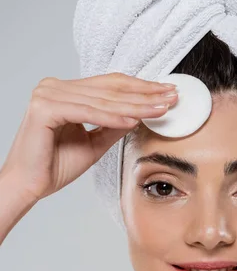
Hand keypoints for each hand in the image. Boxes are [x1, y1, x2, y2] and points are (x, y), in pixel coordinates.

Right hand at [1, 73, 177, 201]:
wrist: (29, 185)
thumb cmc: (55, 165)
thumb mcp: (94, 143)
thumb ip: (114, 126)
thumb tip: (140, 115)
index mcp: (65, 91)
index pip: (110, 86)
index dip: (141, 89)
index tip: (166, 94)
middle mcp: (55, 86)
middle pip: (109, 88)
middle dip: (144, 94)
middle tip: (171, 97)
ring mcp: (48, 94)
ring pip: (102, 100)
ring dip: (135, 105)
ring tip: (160, 109)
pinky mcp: (44, 108)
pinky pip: (87, 112)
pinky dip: (112, 117)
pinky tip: (133, 120)